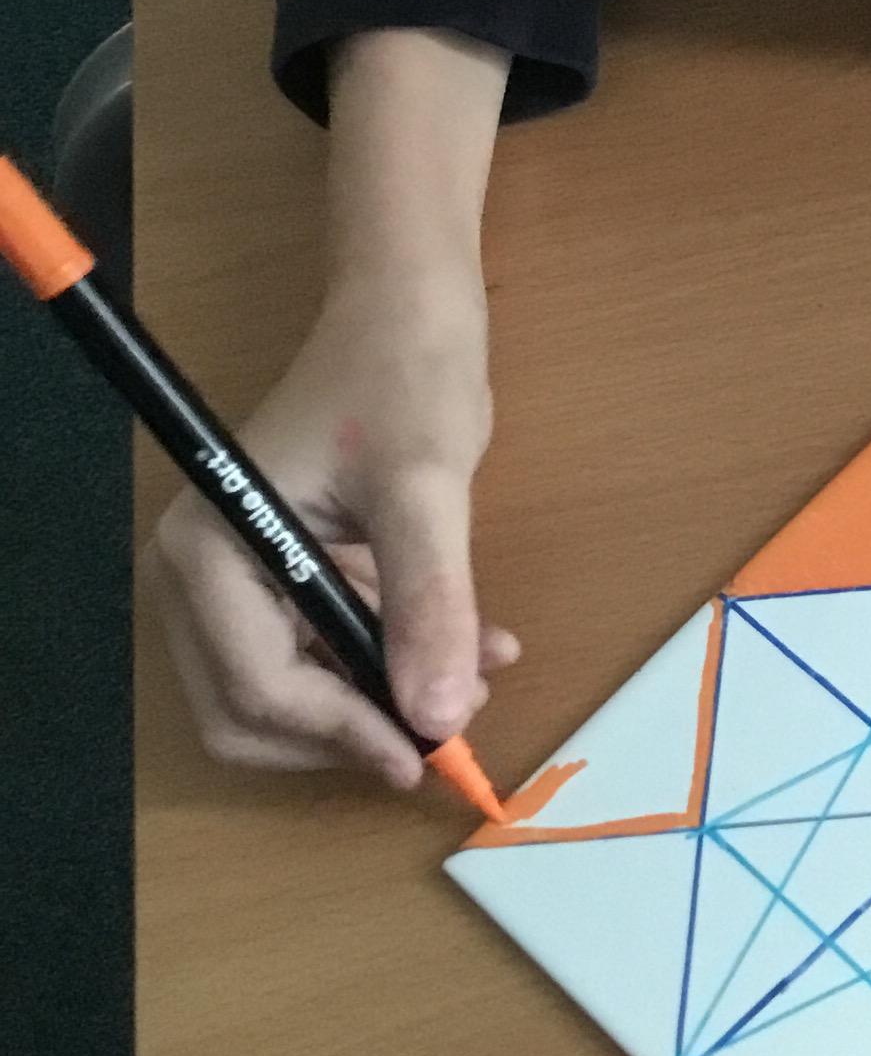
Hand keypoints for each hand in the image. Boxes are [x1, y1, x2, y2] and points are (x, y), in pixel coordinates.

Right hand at [147, 266, 513, 787]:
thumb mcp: (424, 489)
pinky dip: (391, 661)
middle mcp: (205, 570)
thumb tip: (437, 715)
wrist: (412, 302)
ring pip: (296, 691)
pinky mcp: (289, 570)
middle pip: (255, 710)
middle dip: (349, 731)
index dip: (341, 732)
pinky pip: (327, 649)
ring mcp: (244, 573)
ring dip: (381, 698)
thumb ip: (428, 603)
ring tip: (479, 678)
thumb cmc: (404, 370)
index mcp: (209, 547)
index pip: (257, 685)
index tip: (427, 753)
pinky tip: (472, 646)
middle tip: (444, 735)